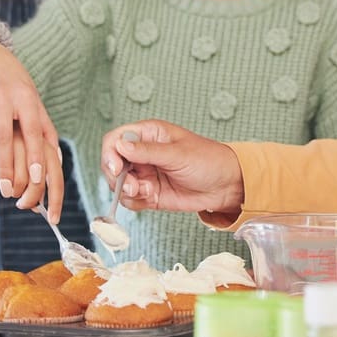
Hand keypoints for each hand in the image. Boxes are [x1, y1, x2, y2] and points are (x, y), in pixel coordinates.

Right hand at [0, 38, 58, 201]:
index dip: (34, 154)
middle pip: (4, 138)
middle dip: (8, 167)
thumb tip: (56, 160)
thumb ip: (43, 128)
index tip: (36, 177)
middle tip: (10, 192)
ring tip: (2, 182)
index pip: (33, 129)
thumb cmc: (15, 86)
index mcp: (27, 96)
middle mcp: (5, 97)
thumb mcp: (33, 100)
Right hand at [11, 134, 64, 222]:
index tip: (53, 220)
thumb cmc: (15, 144)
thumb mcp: (30, 158)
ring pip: (16, 180)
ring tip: (8, 187)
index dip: (56, 201)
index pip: (56, 178)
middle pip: (36, 182)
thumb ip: (38, 180)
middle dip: (30, 199)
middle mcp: (35, 141)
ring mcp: (15, 138)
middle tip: (22, 204)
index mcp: (48, 145)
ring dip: (12, 191)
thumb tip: (37, 207)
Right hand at [101, 120, 244, 219]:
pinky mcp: (149, 192)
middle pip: (112, 163)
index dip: (110, 153)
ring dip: (127, 191)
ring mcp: (145, 173)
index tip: (116, 168)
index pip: (116, 139)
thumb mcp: (178, 154)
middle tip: (133, 186)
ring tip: (147, 191)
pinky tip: (151, 198)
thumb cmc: (209, 160)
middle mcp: (143, 153)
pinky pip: (130, 199)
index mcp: (149, 134)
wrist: (226, 186)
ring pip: (118, 184)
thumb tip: (120, 145)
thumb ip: (148, 152)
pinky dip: (135, 201)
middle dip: (118, 177)